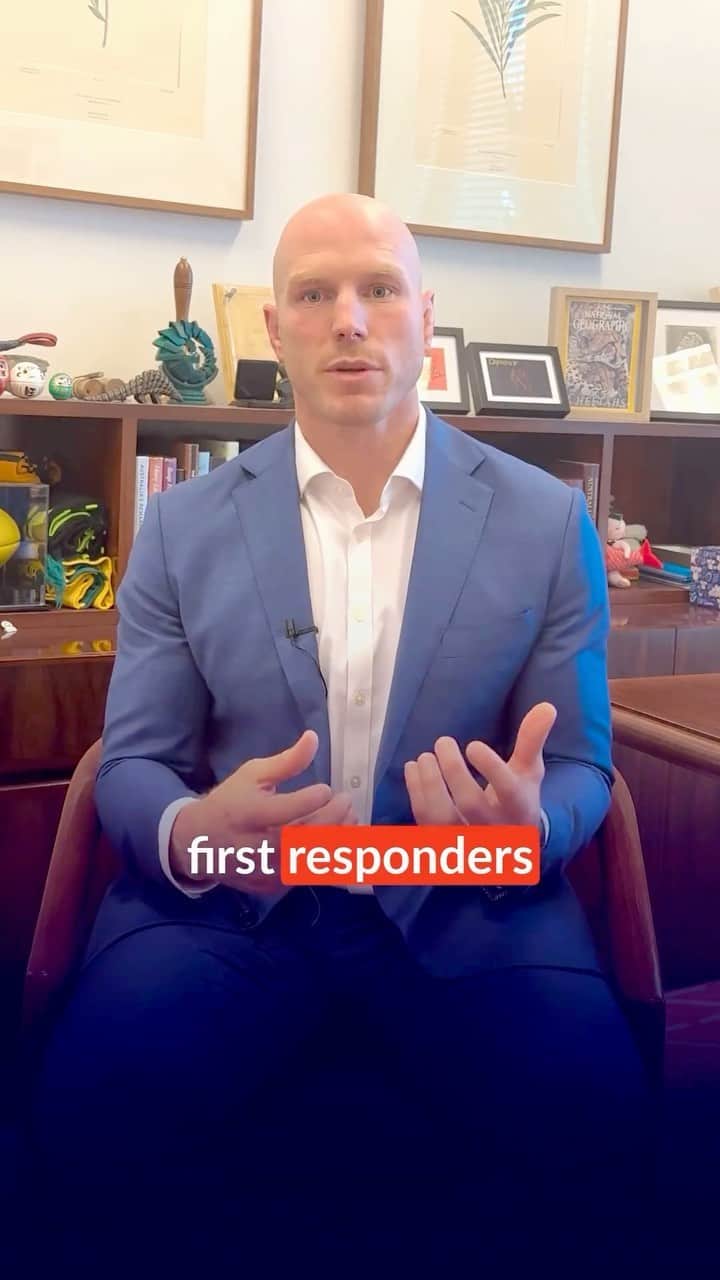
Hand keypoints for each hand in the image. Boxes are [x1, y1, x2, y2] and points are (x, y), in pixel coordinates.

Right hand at [170, 730, 354, 893]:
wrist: (199, 843)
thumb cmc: (231, 802)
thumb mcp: (252, 775)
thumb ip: (287, 761)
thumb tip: (314, 738)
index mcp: (248, 815)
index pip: (286, 811)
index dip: (313, 799)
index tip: (326, 789)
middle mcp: (257, 848)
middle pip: (304, 839)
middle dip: (333, 819)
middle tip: (346, 801)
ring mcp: (265, 871)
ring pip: (312, 862)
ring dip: (338, 839)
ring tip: (350, 818)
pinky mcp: (274, 886)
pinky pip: (309, 875)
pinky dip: (331, 857)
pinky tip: (341, 837)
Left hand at [404, 703, 556, 830]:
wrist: (507, 842)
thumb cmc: (517, 797)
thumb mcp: (529, 772)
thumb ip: (533, 741)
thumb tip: (546, 706)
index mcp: (519, 808)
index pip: (508, 791)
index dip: (491, 768)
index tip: (473, 745)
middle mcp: (494, 827)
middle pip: (470, 803)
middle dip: (453, 770)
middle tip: (443, 742)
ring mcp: (467, 838)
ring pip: (442, 817)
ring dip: (429, 784)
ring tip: (424, 757)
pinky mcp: (444, 842)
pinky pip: (425, 822)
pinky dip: (416, 794)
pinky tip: (414, 769)